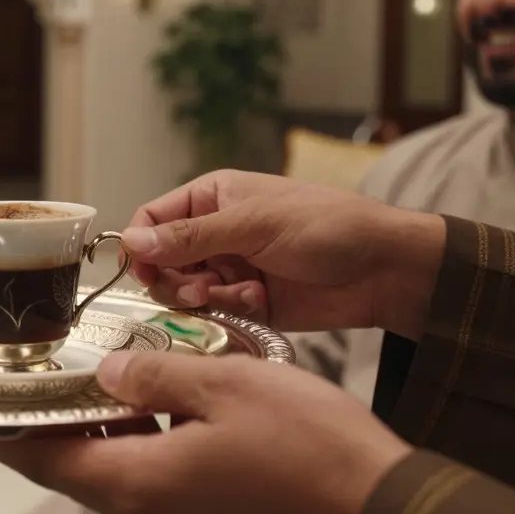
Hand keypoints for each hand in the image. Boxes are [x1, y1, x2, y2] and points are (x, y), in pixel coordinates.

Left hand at [0, 351, 412, 513]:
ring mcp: (176, 512)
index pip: (40, 454)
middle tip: (36, 367)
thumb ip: (155, 377)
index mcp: (136, 480)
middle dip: (46, 416)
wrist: (380, 503)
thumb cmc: (308, 446)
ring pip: (110, 463)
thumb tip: (109, 374)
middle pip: (70, 460)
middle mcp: (145, 507)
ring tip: (89, 370)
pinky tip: (151, 394)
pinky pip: (148, 468)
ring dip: (94, 421)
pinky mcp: (203, 509)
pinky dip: (135, 432)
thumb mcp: (225, 385)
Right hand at [121, 170, 443, 337]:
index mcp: (211, 199)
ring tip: (237, 294)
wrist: (384, 270)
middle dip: (175, 280)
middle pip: (161, 264)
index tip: (144, 271)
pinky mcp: (247, 304)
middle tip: (199, 291)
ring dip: (204, 298)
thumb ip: (189, 237)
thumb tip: (131, 241)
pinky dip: (231, 311)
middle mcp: (215, 234)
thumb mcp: (252, 224)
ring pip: (185, 293)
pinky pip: (216, 314)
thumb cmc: (326, 226)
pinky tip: (260, 301)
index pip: (152, 220)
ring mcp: (231, 270)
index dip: (141, 247)